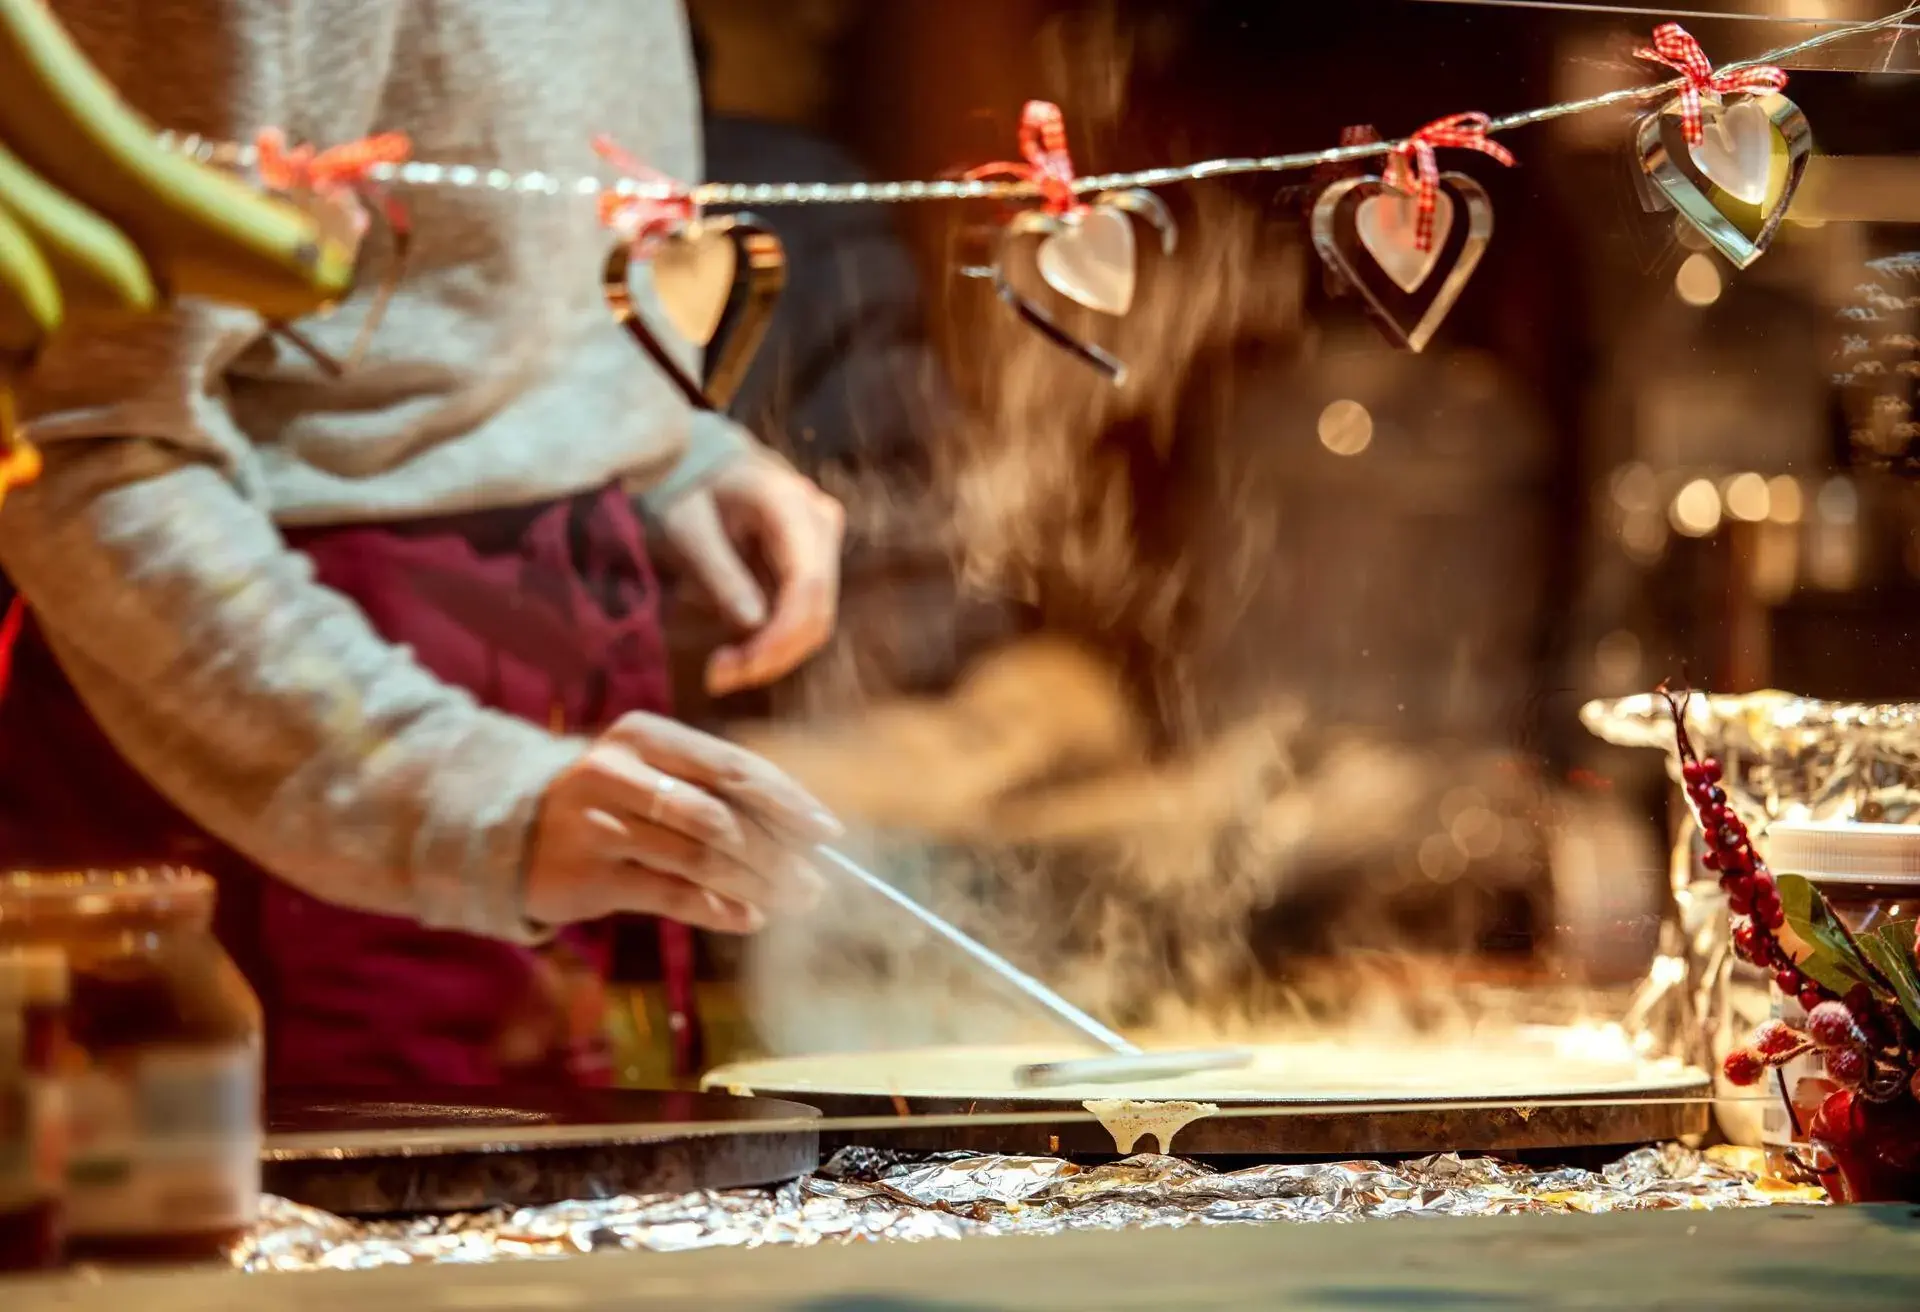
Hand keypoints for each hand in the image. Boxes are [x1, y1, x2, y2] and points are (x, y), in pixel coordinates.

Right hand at [526, 712, 841, 931]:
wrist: (516, 836)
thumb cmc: (614, 803)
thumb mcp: (657, 779)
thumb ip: (720, 796)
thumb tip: (807, 834)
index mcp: (645, 735)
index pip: (732, 766)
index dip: (786, 801)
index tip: (827, 833)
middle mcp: (616, 771)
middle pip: (720, 815)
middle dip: (778, 853)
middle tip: (816, 884)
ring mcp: (598, 823)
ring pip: (699, 858)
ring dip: (757, 885)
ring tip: (793, 903)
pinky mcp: (588, 874)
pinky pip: (671, 895)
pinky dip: (719, 909)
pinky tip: (749, 917)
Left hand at [660, 450, 844, 696]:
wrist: (703, 458)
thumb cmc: (688, 485)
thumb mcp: (686, 525)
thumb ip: (719, 572)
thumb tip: (752, 625)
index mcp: (789, 503)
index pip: (807, 583)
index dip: (780, 635)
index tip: (740, 667)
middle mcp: (820, 520)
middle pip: (818, 609)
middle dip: (773, 654)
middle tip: (718, 679)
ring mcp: (823, 541)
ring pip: (816, 619)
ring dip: (773, 655)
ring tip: (720, 672)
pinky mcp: (814, 562)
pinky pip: (804, 614)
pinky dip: (772, 641)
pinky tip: (735, 653)